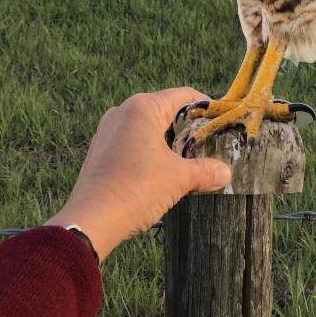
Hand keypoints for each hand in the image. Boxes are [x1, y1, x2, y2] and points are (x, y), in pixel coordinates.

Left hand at [45, 88, 230, 260]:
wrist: (90, 221)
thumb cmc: (136, 189)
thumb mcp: (178, 179)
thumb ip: (205, 171)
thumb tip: (225, 173)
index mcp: (143, 107)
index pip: (183, 96)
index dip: (206, 107)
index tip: (221, 121)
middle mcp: (123, 111)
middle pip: (164, 110)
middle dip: (186, 127)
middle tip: (207, 145)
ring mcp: (108, 129)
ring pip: (146, 127)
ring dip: (166, 141)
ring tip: (185, 160)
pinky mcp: (99, 149)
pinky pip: (130, 141)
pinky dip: (147, 150)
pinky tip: (157, 171)